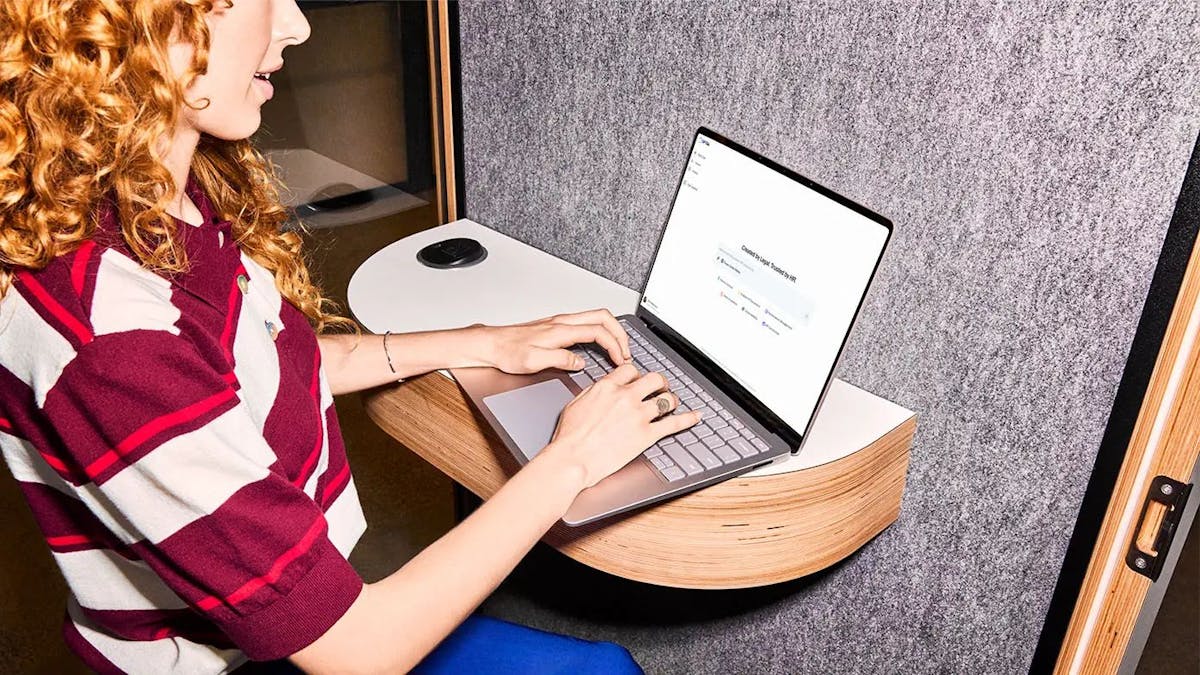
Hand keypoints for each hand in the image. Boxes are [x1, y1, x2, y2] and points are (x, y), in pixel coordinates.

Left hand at [474, 309, 631, 374]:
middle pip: (603, 317)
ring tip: (618, 349)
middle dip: (620, 334)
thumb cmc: (507, 352)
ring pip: (596, 318)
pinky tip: (598, 346)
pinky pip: (586, 323)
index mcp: (561, 330)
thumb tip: (580, 363)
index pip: (598, 331)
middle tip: (627, 352)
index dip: (614, 345)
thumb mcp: (534, 361)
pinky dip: (600, 332)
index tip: (620, 360)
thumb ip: (560, 360)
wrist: (491, 345)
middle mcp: (562, 322)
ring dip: (611, 332)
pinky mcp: (556, 327)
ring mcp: (560, 322)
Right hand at [542, 364, 702, 488]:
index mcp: (607, 387)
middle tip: (660, 387)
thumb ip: (595, 392)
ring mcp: (638, 415)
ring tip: (673, 402)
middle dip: (660, 382)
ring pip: (666, 399)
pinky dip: (688, 419)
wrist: (573, 459)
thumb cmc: (569, 436)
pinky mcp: (647, 435)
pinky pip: (674, 423)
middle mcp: (626, 397)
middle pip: (654, 379)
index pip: (631, 370)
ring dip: (672, 400)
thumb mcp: (576, 403)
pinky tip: (695, 416)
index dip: (637, 375)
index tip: (638, 380)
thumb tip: (604, 388)